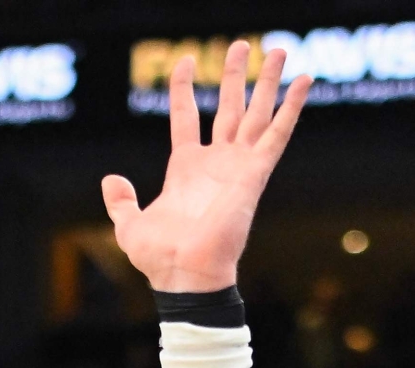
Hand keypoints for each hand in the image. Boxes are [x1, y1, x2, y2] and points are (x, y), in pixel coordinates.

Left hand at [101, 42, 309, 292]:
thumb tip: (110, 179)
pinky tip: (304, 81)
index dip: (183, 89)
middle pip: (228, 108)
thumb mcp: (129, 226)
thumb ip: (121, 201)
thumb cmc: (159, 258)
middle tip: (241, 45)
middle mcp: (215, 163)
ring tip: (278, 50)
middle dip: (235, 76)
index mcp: (185, 169)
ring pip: (257, 113)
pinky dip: (292, 107)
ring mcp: (237, 166)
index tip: (185, 60)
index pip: (185, 118)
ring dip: (267, 81)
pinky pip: (278, 134)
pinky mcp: (255, 173)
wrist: (184, 274)